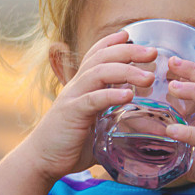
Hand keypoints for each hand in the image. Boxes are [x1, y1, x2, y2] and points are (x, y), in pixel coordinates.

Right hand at [24, 30, 156, 183]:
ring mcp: (72, 98)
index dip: (111, 42)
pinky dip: (111, 94)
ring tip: (149, 77)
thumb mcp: (99, 128)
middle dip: (128, 51)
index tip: (130, 34)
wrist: (41, 160)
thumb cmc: (71, 144)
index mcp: (81, 86)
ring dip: (125, 71)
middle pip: (101, 58)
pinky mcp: (71, 114)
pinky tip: (128, 95)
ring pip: (98, 73)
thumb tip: (150, 129)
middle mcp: (76, 87)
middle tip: (153, 53)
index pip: (95, 55)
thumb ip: (120, 122)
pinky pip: (92, 99)